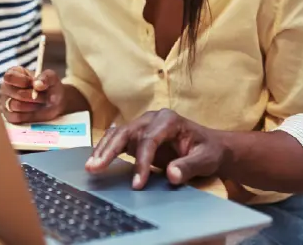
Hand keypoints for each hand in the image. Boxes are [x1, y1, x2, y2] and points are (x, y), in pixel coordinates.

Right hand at [0, 66, 65, 123]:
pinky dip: (27, 115)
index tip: (34, 84)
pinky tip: (33, 112)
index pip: (9, 77)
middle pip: (14, 93)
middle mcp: (7, 87)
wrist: (54, 104)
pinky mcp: (8, 115)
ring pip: (15, 105)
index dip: (23, 81)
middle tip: (43, 97)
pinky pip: (15, 117)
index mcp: (14, 73)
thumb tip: (37, 84)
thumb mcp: (52, 79)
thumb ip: (47, 77)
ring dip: (31, 106)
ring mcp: (6, 102)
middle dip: (32, 96)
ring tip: (39, 104)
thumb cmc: (50, 88)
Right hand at [85, 109, 228, 189]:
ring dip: (103, 150)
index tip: (137, 184)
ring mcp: (144, 125)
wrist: (211, 146)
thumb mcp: (206, 160)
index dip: (141, 162)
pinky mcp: (138, 136)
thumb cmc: (209, 151)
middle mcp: (153, 119)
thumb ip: (189, 166)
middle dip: (110, 150)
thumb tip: (171, 174)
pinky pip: (118, 140)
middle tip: (95, 168)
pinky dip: (106, 149)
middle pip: (127, 132)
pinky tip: (96, 161)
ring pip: (118, 134)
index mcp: (169, 120)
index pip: (149, 139)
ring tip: (91, 166)